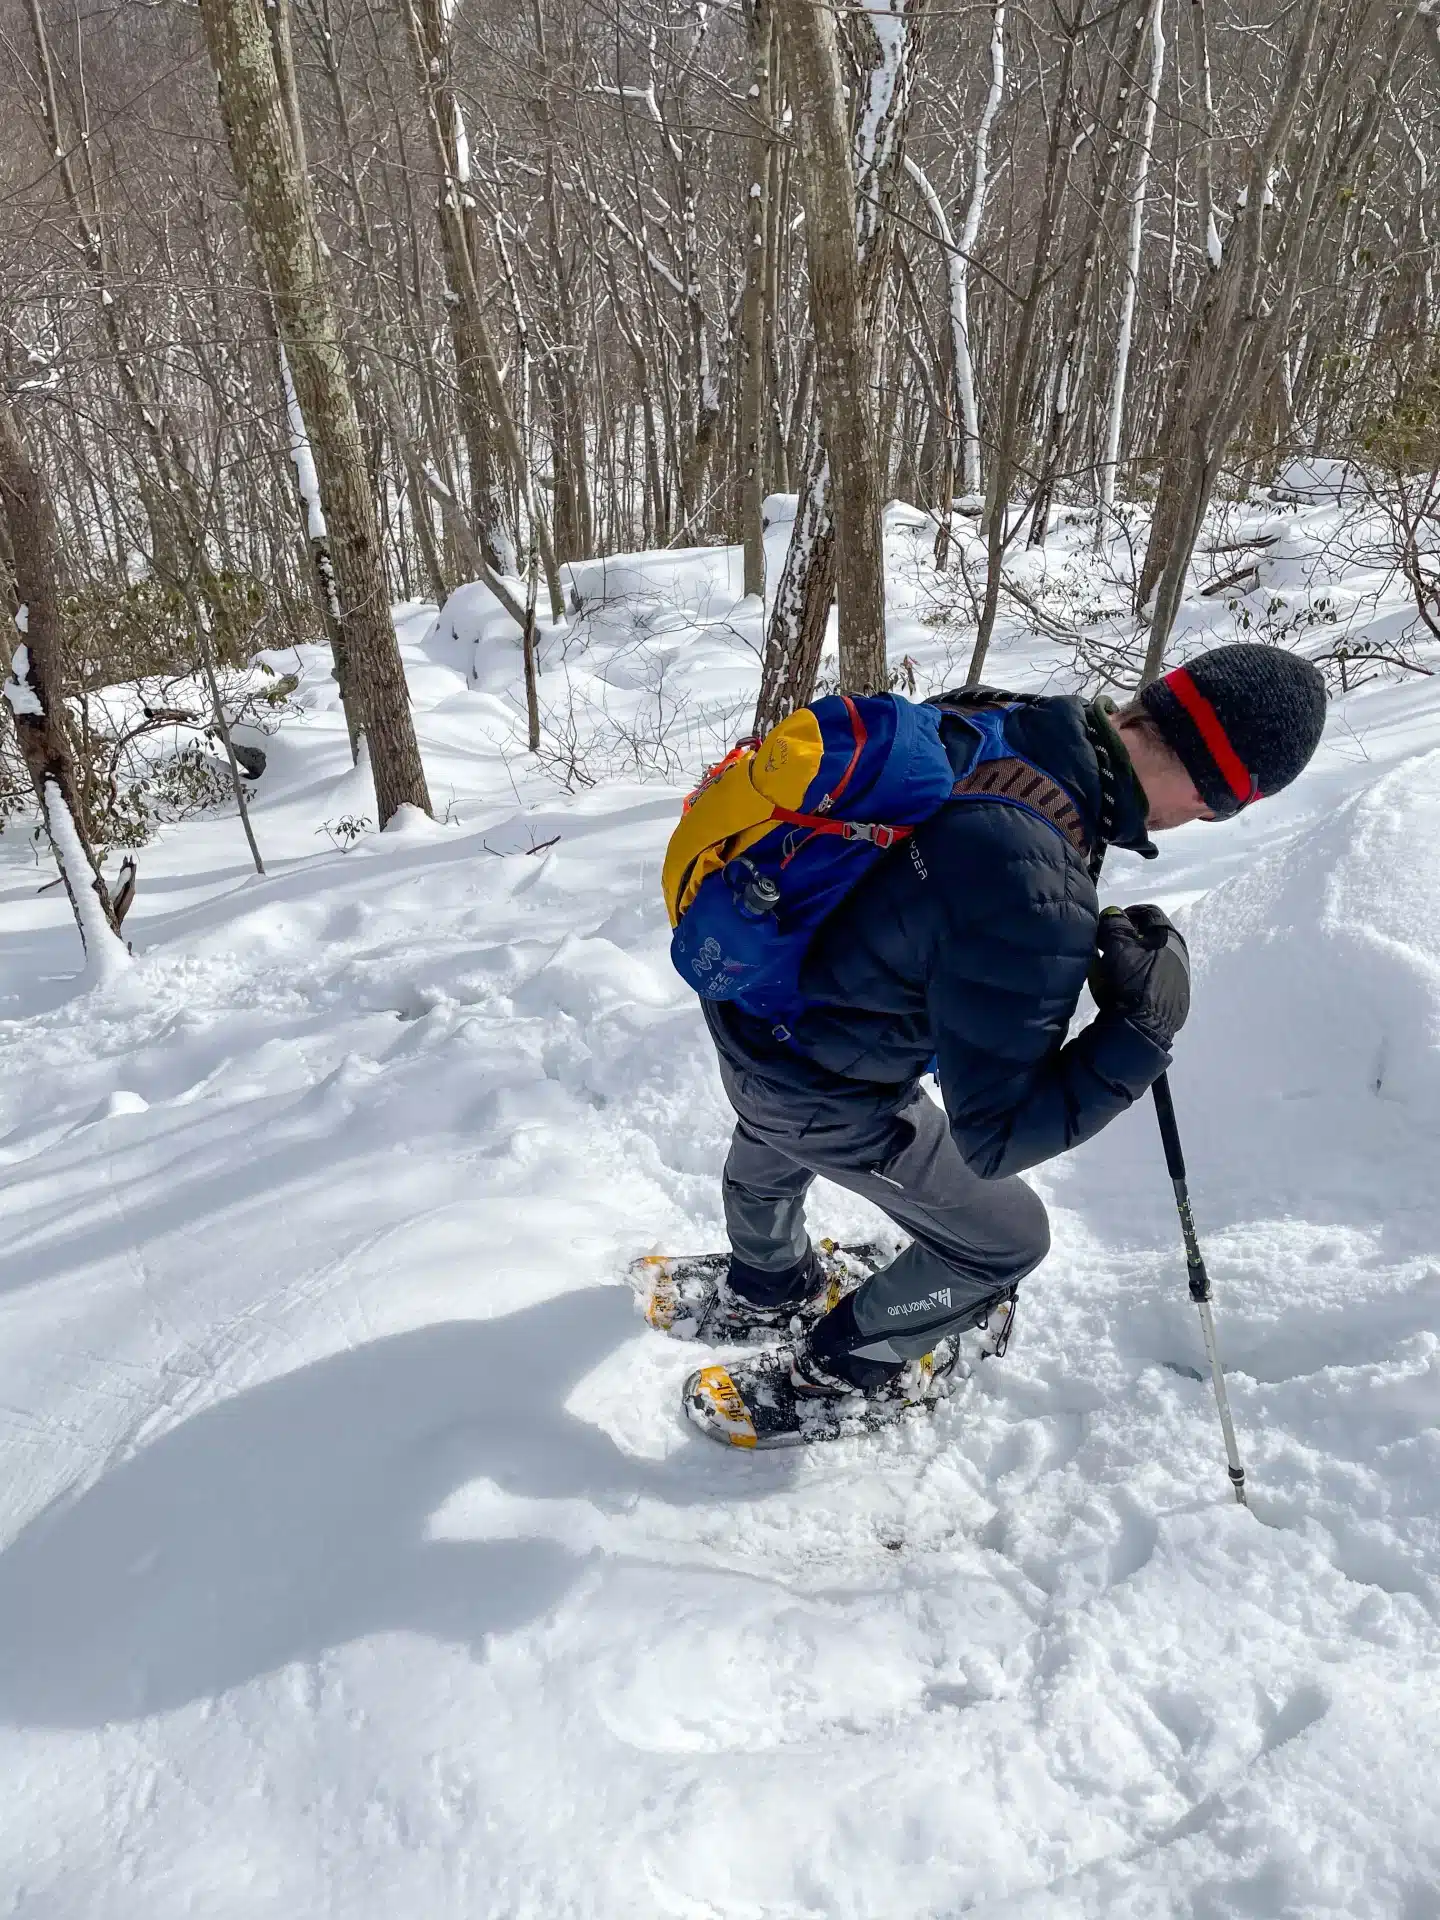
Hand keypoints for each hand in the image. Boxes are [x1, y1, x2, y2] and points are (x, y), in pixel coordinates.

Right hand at [1088, 904, 1189, 1048]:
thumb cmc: (1132, 981)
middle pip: (1149, 936)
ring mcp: (1179, 976)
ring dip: (1130, 959)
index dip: (1125, 914)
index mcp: (1169, 936)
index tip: (1107, 925)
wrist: (1146, 1026)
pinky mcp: (1174, 996)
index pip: (1148, 912)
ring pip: (1150, 958)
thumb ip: (1113, 924)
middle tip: (1105, 948)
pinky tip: (1125, 989)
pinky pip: (1152, 978)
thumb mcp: (1117, 947)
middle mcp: (1179, 953)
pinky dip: (1137, 977)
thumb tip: (1113, 914)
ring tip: (1111, 971)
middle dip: (1125, 939)